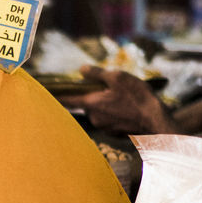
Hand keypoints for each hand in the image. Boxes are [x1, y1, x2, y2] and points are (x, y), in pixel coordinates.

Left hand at [59, 65, 178, 134]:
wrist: (156, 122)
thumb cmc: (137, 98)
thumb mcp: (118, 78)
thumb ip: (97, 74)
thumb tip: (82, 70)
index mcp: (91, 103)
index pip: (66, 99)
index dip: (55, 94)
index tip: (45, 91)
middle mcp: (93, 118)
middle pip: (86, 103)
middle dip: (93, 94)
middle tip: (110, 87)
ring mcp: (103, 127)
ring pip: (98, 110)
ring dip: (105, 102)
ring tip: (124, 97)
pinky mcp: (113, 132)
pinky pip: (109, 118)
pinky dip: (114, 111)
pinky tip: (128, 107)